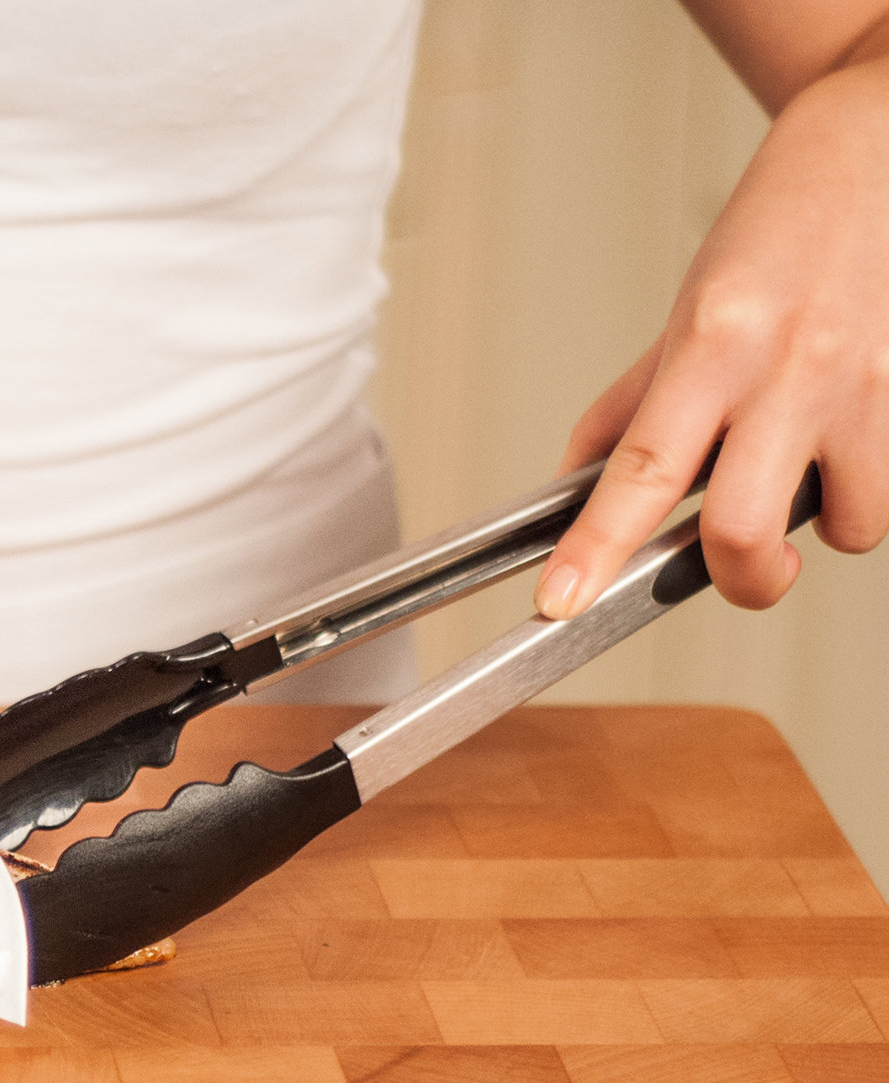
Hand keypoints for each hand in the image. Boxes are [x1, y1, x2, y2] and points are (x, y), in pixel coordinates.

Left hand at [536, 55, 888, 619]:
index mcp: (713, 344)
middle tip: (733, 562)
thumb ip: (635, 403)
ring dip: (824, 524)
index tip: (561, 599)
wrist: (879, 146)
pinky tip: (852, 438)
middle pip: (742, 531)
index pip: (640, 471)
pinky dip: (870, 487)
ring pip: (847, 524)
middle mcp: (791, 368)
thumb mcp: (689, 309)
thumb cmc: (785, 226)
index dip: (596, 547)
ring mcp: (866, 384)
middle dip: (736, 577)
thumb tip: (577, 484)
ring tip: (810, 471)